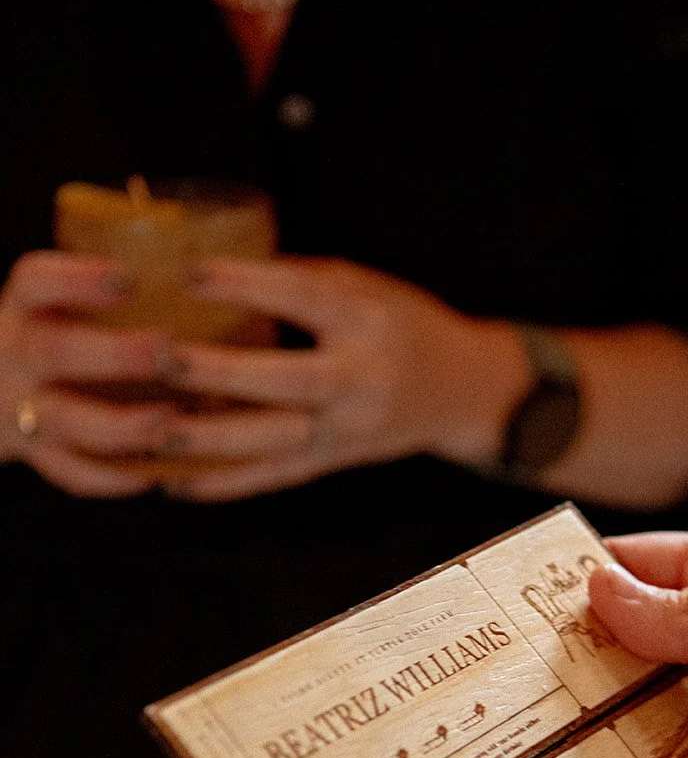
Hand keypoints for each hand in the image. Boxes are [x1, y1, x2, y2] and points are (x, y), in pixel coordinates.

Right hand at [0, 250, 177, 496]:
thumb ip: (106, 290)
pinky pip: (71, 471)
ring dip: (121, 425)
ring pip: (65, 421)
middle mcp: (14, 354)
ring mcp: (20, 407)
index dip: (79, 278)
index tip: (129, 278)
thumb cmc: (51, 333)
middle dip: (112, 354)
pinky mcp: (33, 452)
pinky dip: (111, 477)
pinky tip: (155, 474)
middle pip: (54, 352)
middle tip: (165, 350)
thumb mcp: (57, 304)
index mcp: (24, 307)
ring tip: (169, 422)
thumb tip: (211, 271)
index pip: (37, 281)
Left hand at [158, 257, 518, 500]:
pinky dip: (225, 484)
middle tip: (163, 356)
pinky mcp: (334, 461)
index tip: (191, 273)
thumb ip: (302, 280)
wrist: (463, 391)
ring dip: (211, 439)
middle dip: (221, 372)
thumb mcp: (367, 286)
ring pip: (274, 440)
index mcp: (369, 322)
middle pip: (288, 381)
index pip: (306, 300)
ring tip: (154, 428)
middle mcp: (361, 379)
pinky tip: (176, 482)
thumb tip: (218, 273)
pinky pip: (274, 477)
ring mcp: (348, 429)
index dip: (248, 286)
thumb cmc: (403, 325)